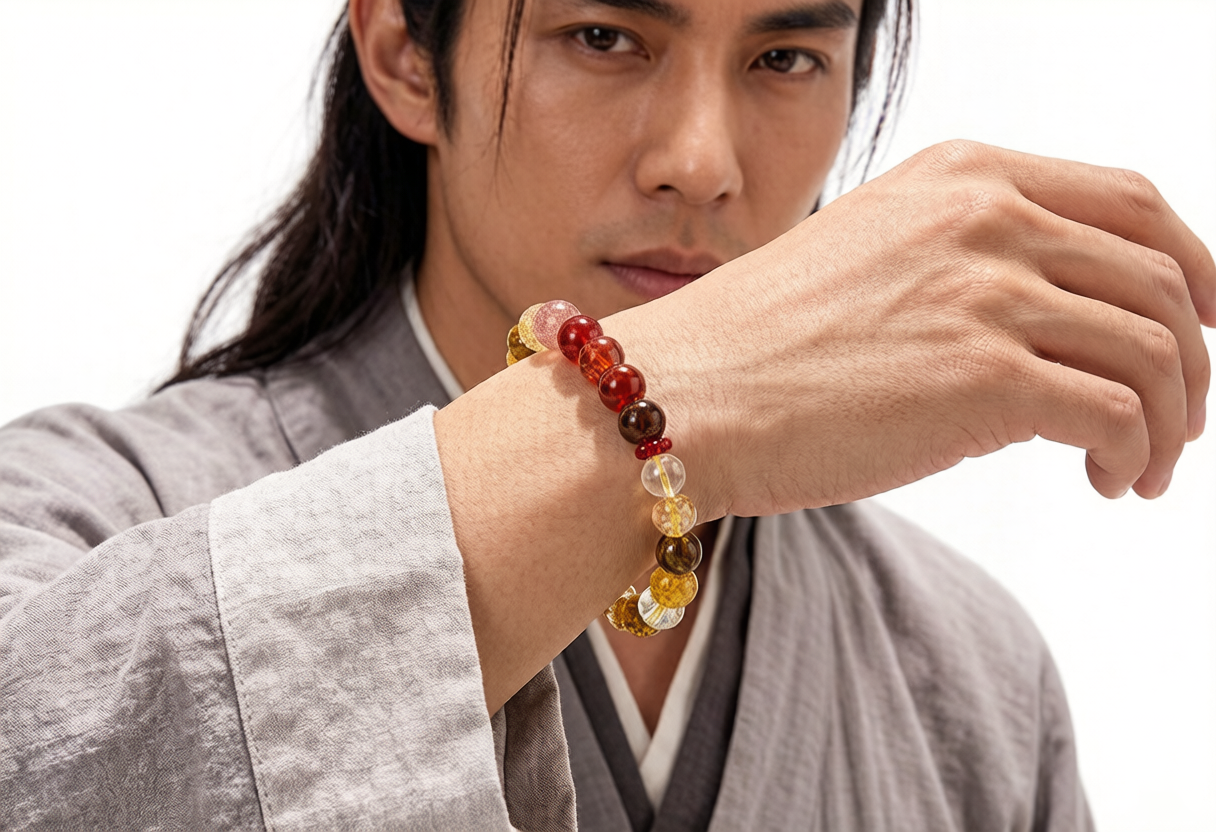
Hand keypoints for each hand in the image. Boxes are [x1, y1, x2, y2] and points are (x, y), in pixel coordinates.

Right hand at [613, 140, 1215, 515]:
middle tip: (1178, 420)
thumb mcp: (874, 258)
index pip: (1131, 202)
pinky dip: (1133, 454)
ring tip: (1140, 470)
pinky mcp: (984, 377)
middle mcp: (988, 217)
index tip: (1207, 319)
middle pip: (1161, 278)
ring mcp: (988, 291)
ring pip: (1157, 351)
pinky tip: (1105, 481)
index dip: (1193, 264)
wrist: (682, 394)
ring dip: (1172, 420)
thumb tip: (1053, 338)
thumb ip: (968, 265)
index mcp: (963, 175)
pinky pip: (1118, 414)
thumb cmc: (757, 345)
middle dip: (1193, 359)